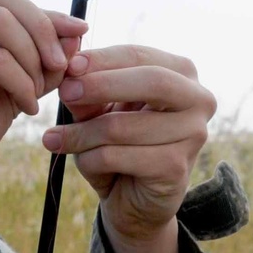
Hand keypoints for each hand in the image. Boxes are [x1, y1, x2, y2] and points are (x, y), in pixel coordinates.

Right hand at [0, 0, 86, 234]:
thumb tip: (75, 31)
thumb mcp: (5, 86)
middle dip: (40, 26)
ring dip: (31, 57)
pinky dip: (21, 83)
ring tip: (38, 92)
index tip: (77, 32)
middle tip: (62, 64)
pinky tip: (26, 107)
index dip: (40, 11)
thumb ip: (34, 57)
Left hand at [43, 45, 216, 244]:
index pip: (139, 55)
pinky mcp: (177, 167)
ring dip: (82, 133)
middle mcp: (198, 99)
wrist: (134, 197)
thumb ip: (85, 85)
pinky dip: (90, 159)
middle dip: (101, 85)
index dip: (102, 59)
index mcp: (181, 73)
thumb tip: (69, 60)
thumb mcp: (98, 108)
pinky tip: (82, 162)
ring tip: (54, 138)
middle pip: (151, 81)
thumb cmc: (117, 141)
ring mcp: (193, 134)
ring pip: (123, 126)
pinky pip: (119, 156)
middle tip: (64, 92)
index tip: (69, 66)